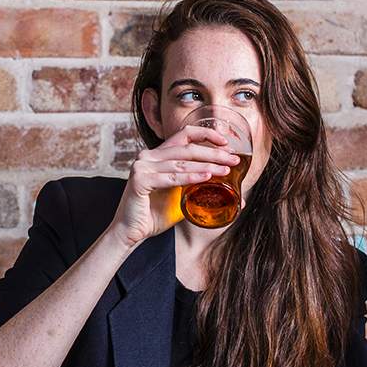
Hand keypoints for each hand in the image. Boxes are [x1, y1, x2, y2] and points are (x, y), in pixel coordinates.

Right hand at [105, 125, 240, 246]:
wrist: (132, 232)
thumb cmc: (155, 214)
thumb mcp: (183, 198)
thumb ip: (200, 190)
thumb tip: (235, 196)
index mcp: (158, 155)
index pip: (184, 135)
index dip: (206, 135)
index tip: (226, 143)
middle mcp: (148, 156)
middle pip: (186, 148)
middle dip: (213, 152)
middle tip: (233, 159)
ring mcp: (142, 166)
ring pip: (181, 162)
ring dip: (206, 165)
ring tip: (225, 169)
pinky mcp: (139, 180)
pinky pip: (170, 177)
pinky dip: (190, 177)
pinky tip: (206, 177)